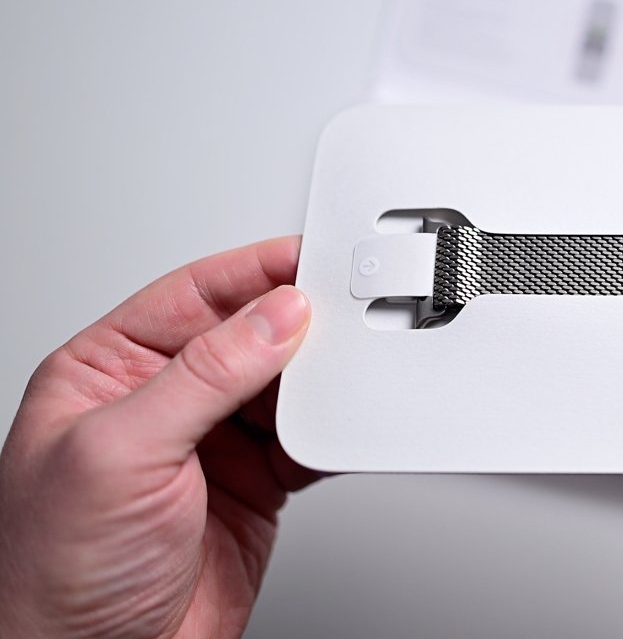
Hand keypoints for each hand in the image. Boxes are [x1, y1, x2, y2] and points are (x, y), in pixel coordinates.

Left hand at [0, 237, 316, 637]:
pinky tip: (347, 426)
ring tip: (352, 373)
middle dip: (299, 324)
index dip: (253, 273)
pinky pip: (308, 442)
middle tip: (346, 314)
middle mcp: (162, 401)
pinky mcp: (254, 485)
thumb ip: (203, 377)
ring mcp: (211, 444)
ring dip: (323, 381)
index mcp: (107, 371)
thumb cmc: (58, 574)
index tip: (308, 261)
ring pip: (286, 386)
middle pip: (249, 335)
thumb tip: (273, 318)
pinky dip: (336, 434)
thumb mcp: (119, 453)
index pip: (192, 297)